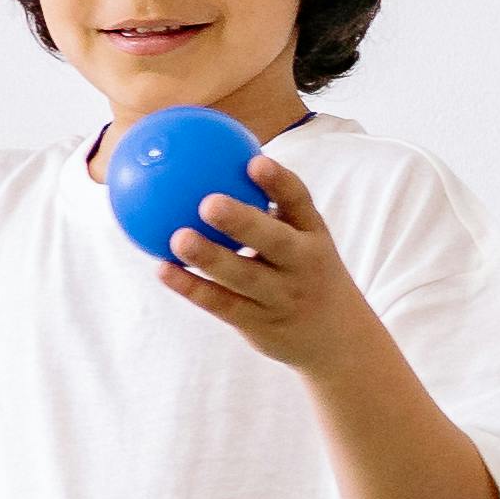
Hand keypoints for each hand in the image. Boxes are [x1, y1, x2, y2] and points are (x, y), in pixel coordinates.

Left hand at [163, 150, 381, 369]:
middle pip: (275, 242)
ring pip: (243, 277)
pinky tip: (163, 270)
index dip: (279, 183)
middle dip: (244, 223)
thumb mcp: (302, 239)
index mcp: (314, 236)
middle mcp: (303, 266)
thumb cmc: (305, 273)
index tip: (254, 161)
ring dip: (210, 258)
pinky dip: (191, 287)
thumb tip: (212, 160)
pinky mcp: (260, 324)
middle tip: (208, 203)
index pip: (301, 203)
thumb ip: (269, 208)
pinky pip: (222, 304)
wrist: (337, 339)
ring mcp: (283, 297)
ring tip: (178, 238)